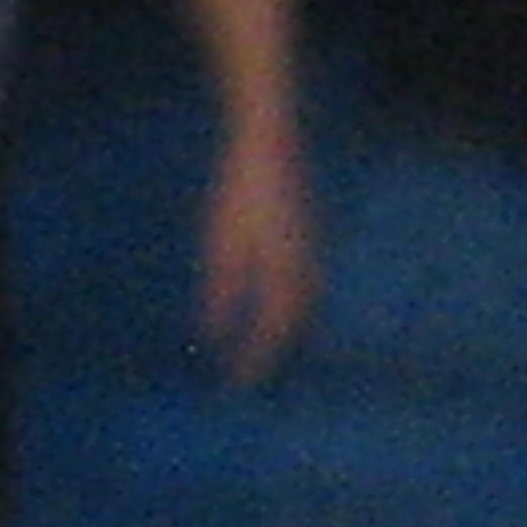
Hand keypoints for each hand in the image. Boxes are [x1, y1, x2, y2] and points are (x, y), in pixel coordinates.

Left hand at [199, 133, 318, 385]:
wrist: (270, 143)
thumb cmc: (241, 191)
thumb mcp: (222, 242)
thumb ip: (221, 290)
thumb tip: (214, 334)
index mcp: (286, 271)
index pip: (273, 329)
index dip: (256, 358)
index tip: (239, 383)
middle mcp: (307, 267)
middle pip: (295, 323)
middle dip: (275, 351)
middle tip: (253, 374)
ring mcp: (312, 250)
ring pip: (304, 305)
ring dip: (286, 330)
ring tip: (264, 349)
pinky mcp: (309, 238)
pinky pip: (305, 286)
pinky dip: (292, 306)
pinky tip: (275, 308)